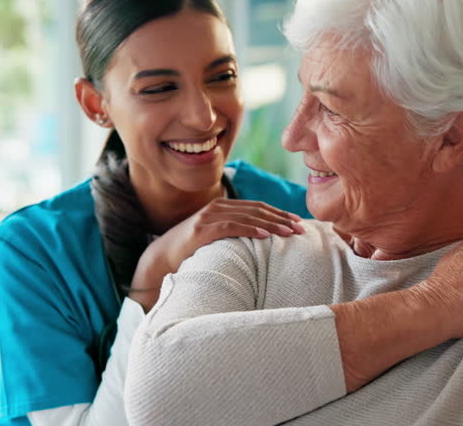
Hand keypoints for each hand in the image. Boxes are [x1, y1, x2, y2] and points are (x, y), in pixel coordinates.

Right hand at [129, 199, 303, 308]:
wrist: (162, 256)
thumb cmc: (193, 249)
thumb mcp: (216, 236)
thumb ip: (235, 232)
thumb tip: (263, 240)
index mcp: (224, 206)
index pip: (258, 207)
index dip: (279, 213)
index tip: (298, 222)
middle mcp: (218, 207)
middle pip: (257, 209)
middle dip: (280, 218)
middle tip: (300, 228)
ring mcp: (209, 216)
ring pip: (247, 216)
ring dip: (271, 224)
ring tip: (288, 232)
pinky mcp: (202, 230)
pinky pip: (231, 226)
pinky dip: (250, 229)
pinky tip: (265, 235)